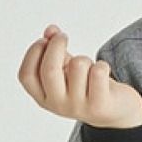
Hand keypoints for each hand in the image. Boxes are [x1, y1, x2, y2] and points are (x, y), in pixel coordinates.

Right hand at [17, 24, 141, 127]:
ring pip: (78, 65)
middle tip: (63, 37)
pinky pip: (98, 72)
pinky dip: (102, 65)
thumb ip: (54, 49)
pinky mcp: (99, 105)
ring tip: (90, 67)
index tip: (44, 41)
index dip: (33, 53)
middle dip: (56, 46)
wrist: (115, 111)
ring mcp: (78, 107)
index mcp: (43, 97)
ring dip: (85, 58)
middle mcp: (57, 105)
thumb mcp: (66, 68)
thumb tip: (51, 30)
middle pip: (49, 70)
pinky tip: (103, 73)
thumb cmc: (86, 86)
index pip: (26, 75)